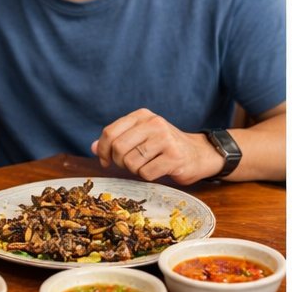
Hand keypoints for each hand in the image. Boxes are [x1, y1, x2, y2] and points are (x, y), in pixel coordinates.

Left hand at [92, 109, 219, 184]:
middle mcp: (154, 123)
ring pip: (131, 163)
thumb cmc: (165, 147)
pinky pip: (146, 173)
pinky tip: (158, 170)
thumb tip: (93, 147)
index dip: (102, 150)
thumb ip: (117, 140)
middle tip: (128, 165)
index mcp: (142, 116)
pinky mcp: (174, 157)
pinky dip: (148, 176)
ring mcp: (165, 140)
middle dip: (119, 162)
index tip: (105, 160)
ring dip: (135, 170)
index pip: (110, 132)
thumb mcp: (141, 137)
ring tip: (147, 165)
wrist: (198, 154)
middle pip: (119, 148)